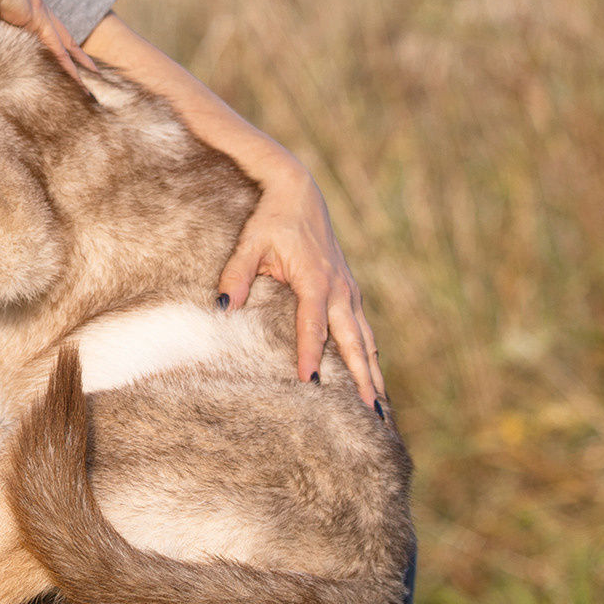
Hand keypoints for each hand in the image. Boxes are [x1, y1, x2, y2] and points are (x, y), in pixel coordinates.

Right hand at [0, 0, 100, 85]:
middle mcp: (32, 3)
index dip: (52, 37)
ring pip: (64, 42)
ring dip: (77, 61)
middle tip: (89, 67)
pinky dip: (67, 64)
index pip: (41, 22)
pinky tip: (78, 79)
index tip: (61, 49)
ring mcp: (37, 10)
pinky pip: (57, 46)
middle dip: (74, 50)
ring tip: (91, 77)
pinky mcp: (36, 17)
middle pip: (60, 32)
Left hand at [218, 163, 385, 405]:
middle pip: (353, 341)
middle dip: (362, 378)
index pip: (312, 326)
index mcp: (314, 280)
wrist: (298, 190)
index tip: (311, 384)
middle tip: (371, 413)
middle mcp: (338, 288)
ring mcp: (348, 289)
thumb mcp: (250, 242)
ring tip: (380, 406)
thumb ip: (237, 274)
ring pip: (365, 338)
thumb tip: (223, 307)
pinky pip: (362, 327)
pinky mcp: (349, 288)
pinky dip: (369, 352)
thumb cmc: (271, 218)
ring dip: (372, 371)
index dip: (311, 356)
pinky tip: (371, 372)